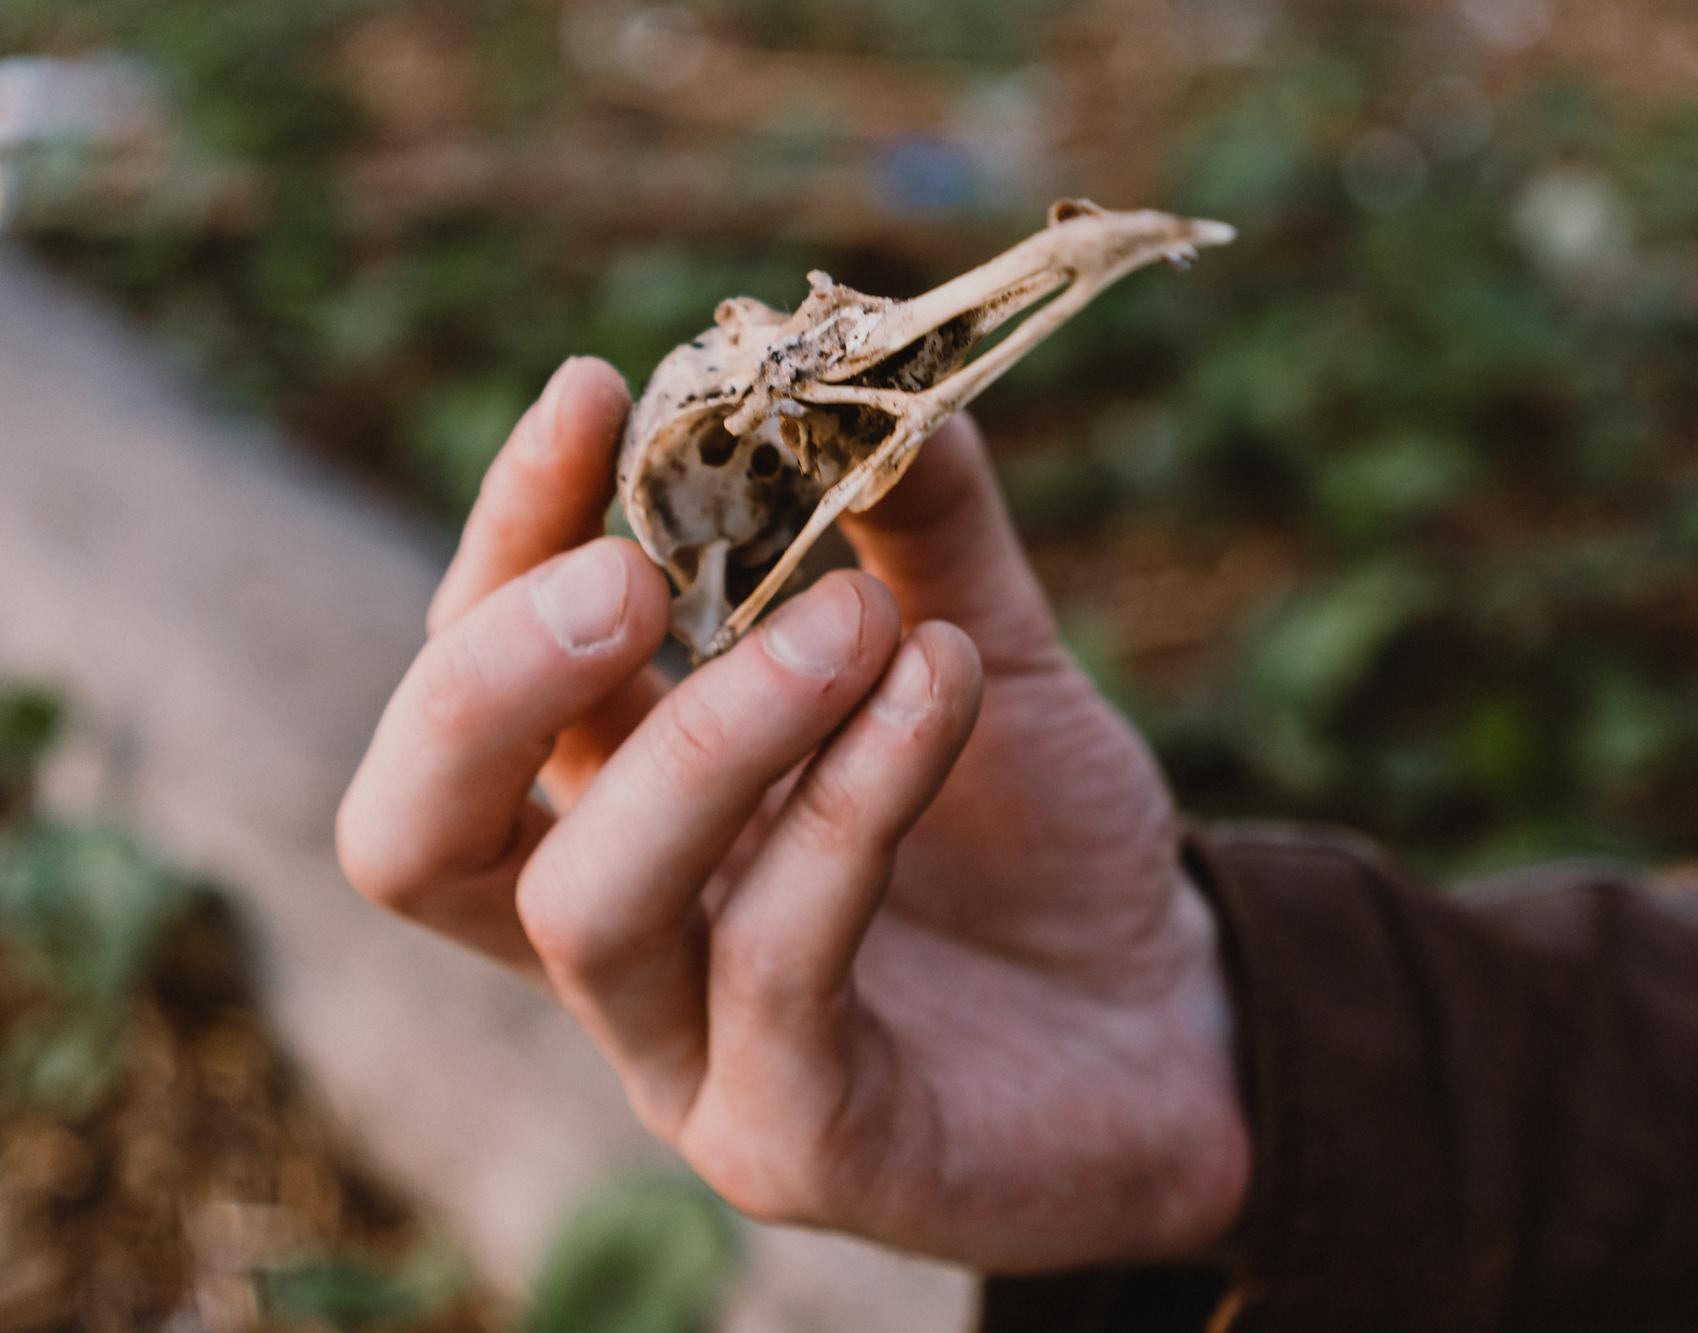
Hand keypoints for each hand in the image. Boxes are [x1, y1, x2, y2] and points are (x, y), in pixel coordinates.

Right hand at [336, 358, 1249, 1270]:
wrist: (1175, 1019)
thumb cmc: (1043, 841)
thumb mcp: (980, 652)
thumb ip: (923, 530)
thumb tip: (868, 367)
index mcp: (618, 800)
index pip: (479, 673)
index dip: (507, 533)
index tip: (594, 392)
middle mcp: (616, 926)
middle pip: (415, 830)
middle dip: (493, 677)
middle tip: (627, 571)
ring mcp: (684, 1050)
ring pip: (589, 901)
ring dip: (714, 731)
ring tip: (857, 622)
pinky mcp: (791, 1136)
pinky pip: (775, 969)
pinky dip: (852, 808)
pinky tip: (942, 691)